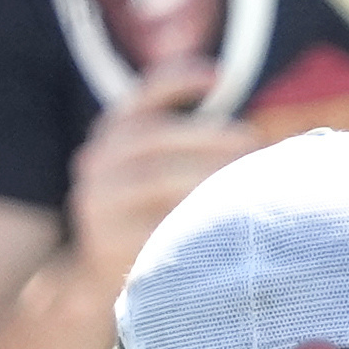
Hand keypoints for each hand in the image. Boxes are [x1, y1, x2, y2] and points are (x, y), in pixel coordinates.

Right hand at [63, 62, 252, 290]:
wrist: (96, 272)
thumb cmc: (146, 210)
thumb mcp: (154, 166)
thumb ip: (184, 139)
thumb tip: (241, 119)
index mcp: (111, 132)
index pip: (141, 96)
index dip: (177, 80)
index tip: (219, 76)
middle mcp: (96, 161)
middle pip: (156, 141)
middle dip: (210, 137)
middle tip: (253, 141)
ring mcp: (98, 203)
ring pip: (157, 181)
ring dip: (207, 176)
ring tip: (245, 179)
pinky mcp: (108, 244)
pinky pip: (157, 227)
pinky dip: (193, 221)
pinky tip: (225, 220)